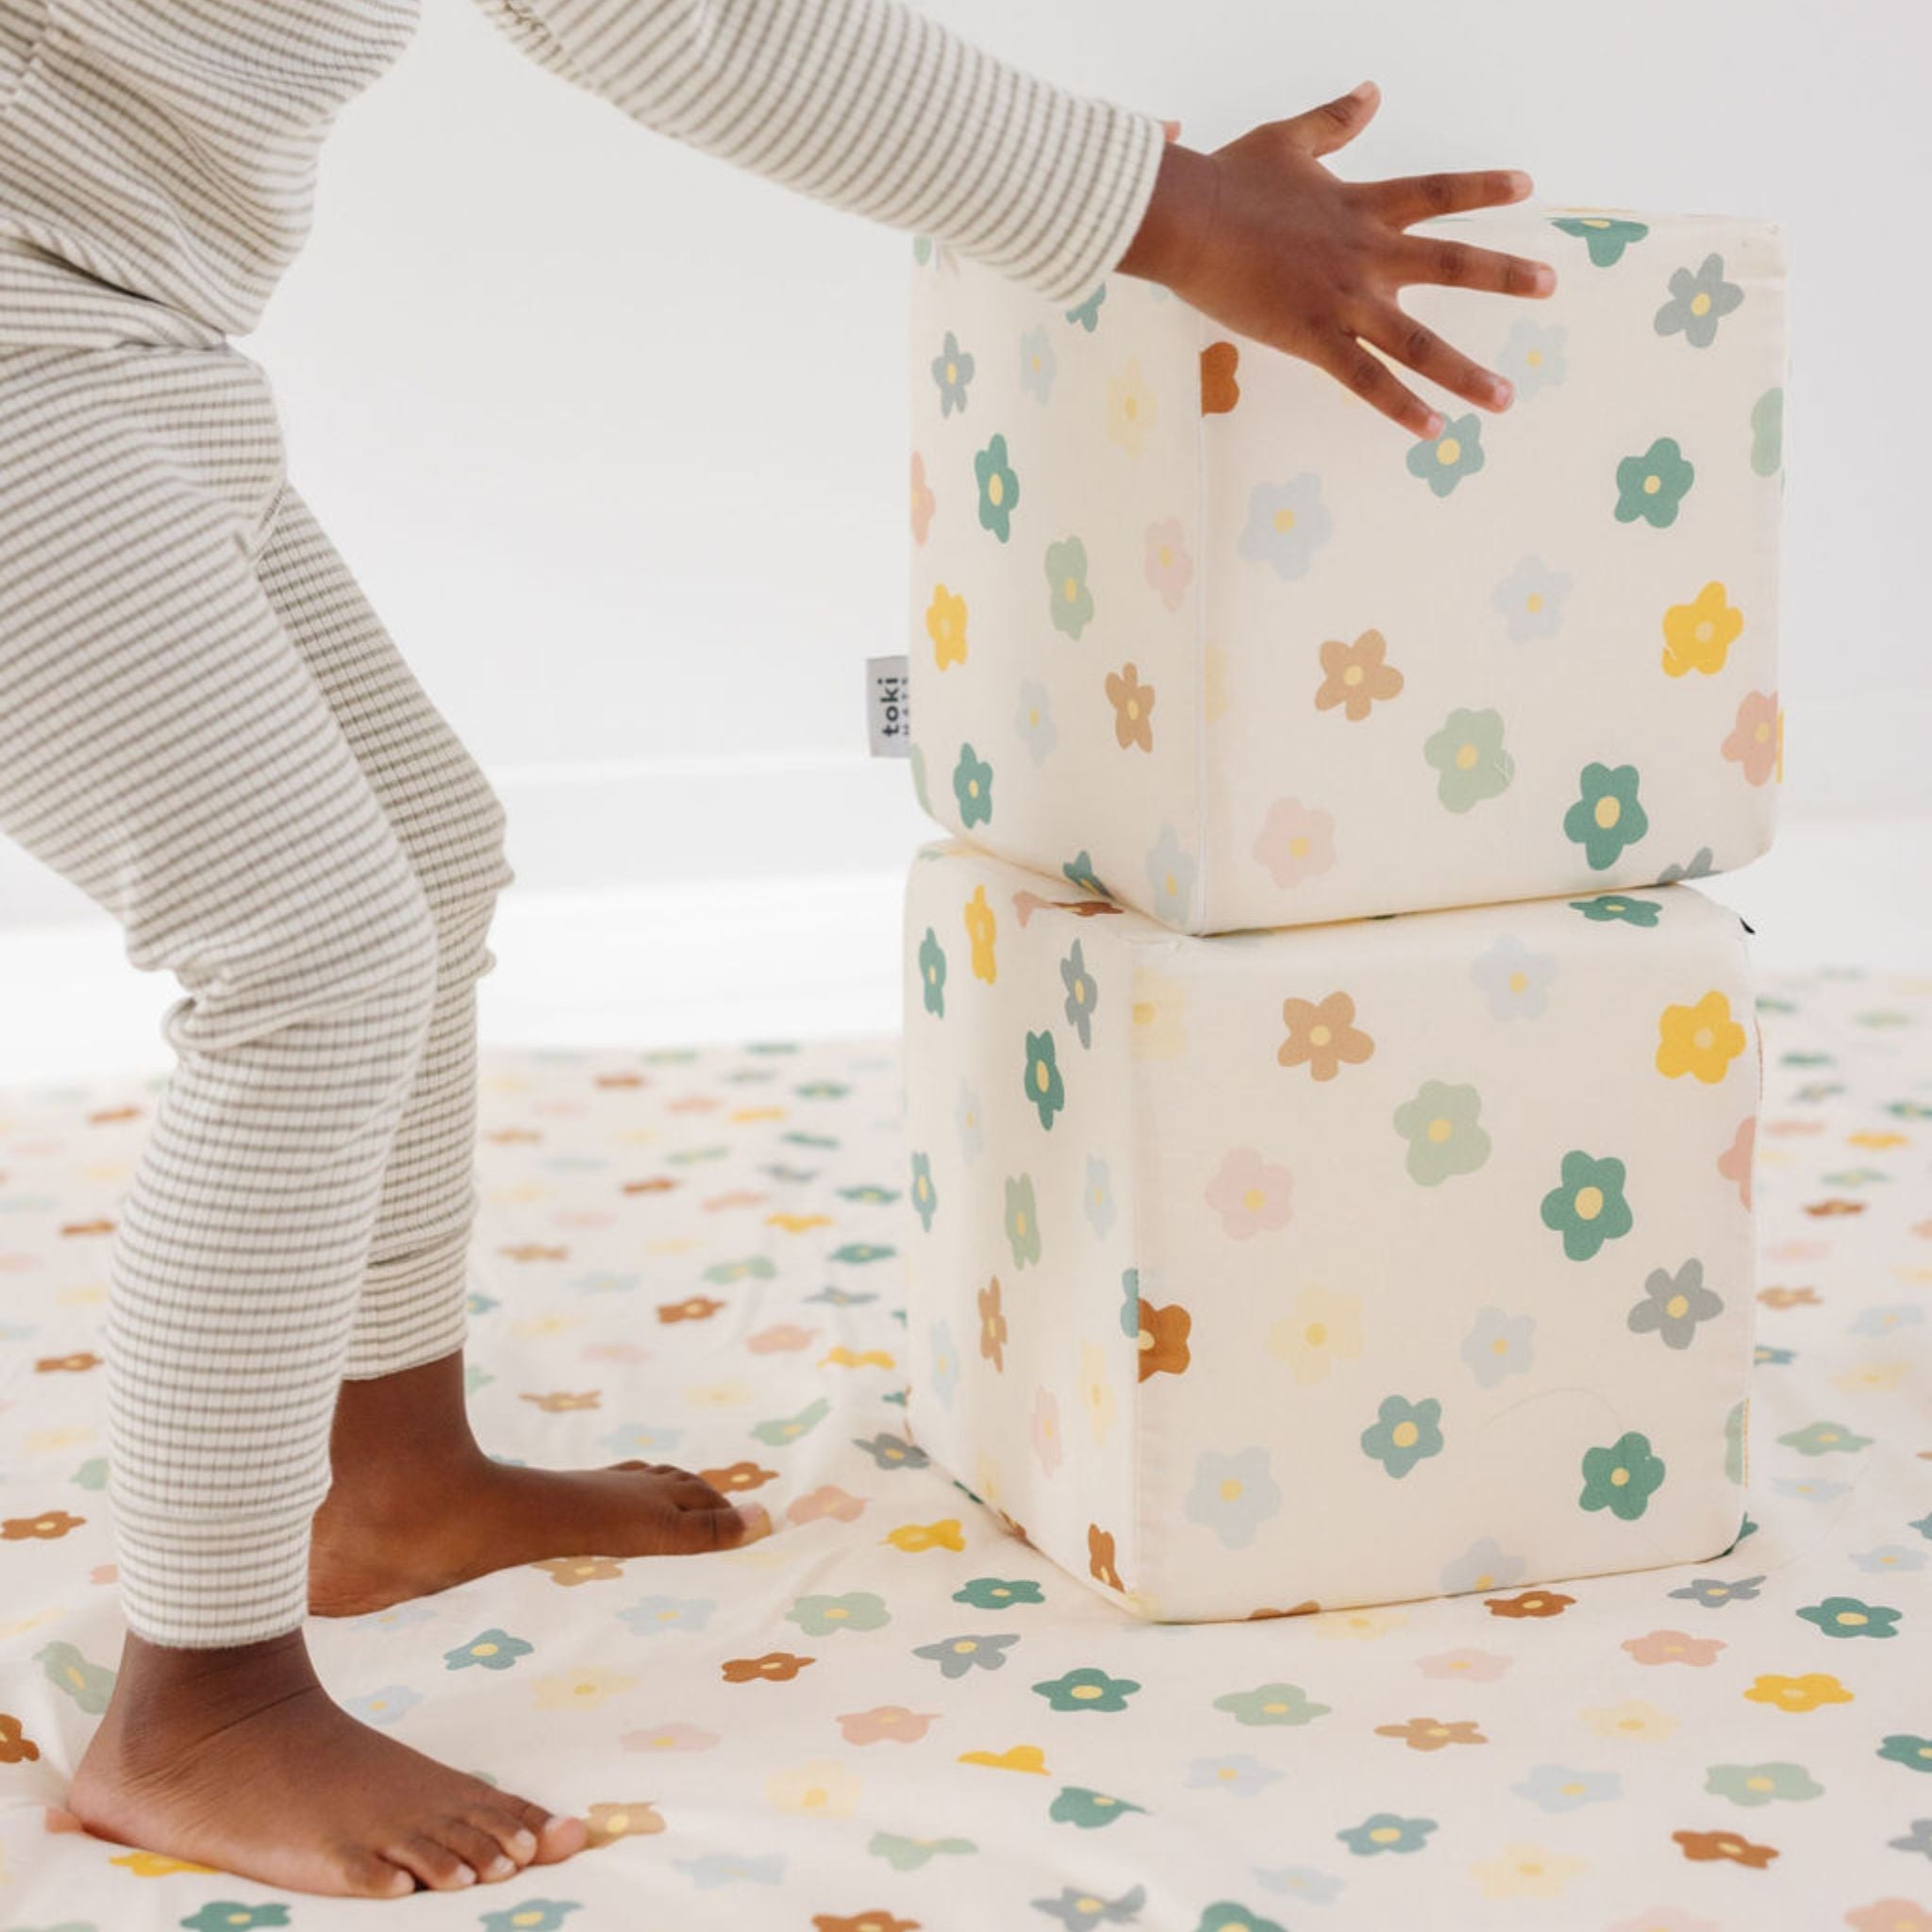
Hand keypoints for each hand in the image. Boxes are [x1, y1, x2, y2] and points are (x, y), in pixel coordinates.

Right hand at [1118, 83, 1555, 438]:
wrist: (1188, 219)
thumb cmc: (1228, 180)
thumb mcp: (1289, 140)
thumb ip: (1335, 122)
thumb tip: (1372, 92)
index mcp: (1361, 205)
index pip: (1436, 192)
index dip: (1482, 188)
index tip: (1526, 186)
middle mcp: (1365, 253)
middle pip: (1450, 264)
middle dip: (1504, 275)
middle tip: (1550, 285)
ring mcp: (1344, 300)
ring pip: (1418, 342)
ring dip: (1466, 373)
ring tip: (1505, 397)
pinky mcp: (1313, 338)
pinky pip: (1365, 381)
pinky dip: (1400, 407)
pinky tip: (1433, 429)